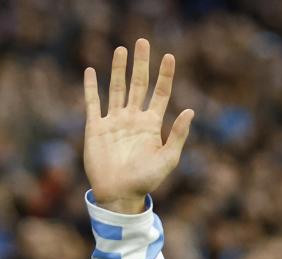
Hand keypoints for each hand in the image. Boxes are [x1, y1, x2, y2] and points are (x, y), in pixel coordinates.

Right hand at [83, 38, 194, 213]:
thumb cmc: (146, 180)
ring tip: (121, 50)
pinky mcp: (96, 127)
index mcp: (151, 125)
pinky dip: (91, 87)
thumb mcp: (168, 158)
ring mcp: (114, 121)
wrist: (120, 194)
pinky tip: (91, 71)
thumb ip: (178, 135)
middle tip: (143, 42)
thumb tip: (190, 111)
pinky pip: (93, 103)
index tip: (169, 57)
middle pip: (138, 84)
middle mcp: (133, 119)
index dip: (165, 75)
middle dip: (141, 64)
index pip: (160, 93)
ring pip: (116, 88)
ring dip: (118, 69)